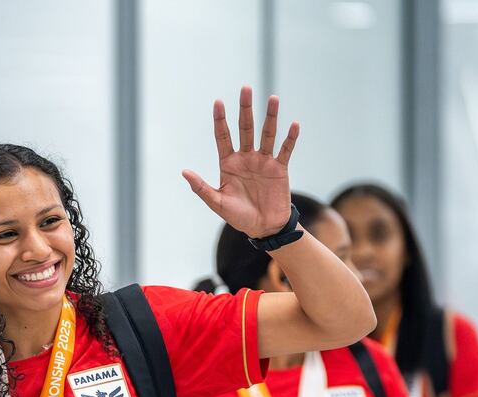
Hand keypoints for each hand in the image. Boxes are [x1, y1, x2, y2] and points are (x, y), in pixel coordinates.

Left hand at [182, 86, 298, 237]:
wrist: (263, 228)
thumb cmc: (239, 217)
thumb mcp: (217, 203)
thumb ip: (201, 188)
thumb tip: (184, 172)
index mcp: (229, 164)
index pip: (223, 137)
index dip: (220, 120)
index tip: (218, 102)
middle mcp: (246, 158)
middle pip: (245, 128)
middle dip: (245, 109)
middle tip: (245, 89)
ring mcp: (263, 161)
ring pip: (267, 134)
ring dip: (270, 116)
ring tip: (272, 98)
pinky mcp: (279, 169)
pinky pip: (285, 150)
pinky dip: (289, 138)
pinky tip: (293, 124)